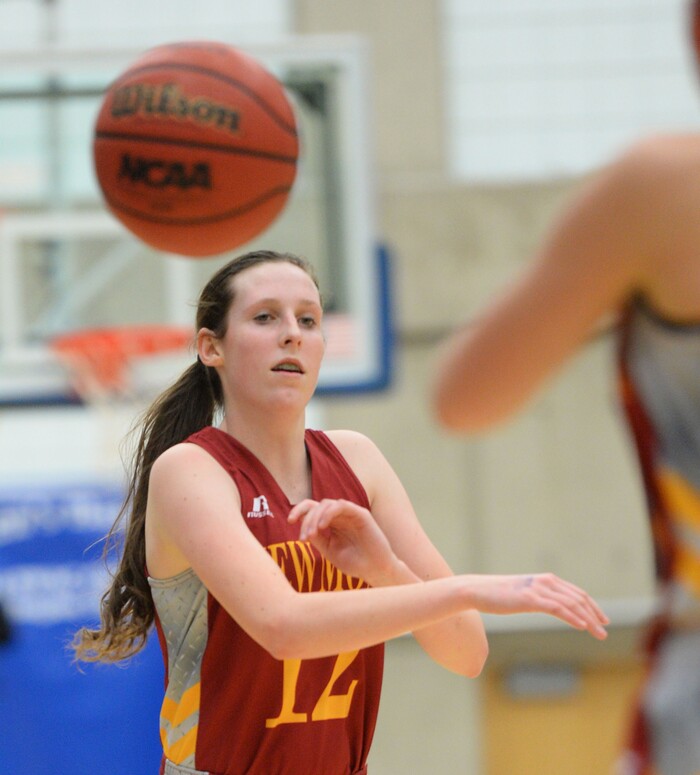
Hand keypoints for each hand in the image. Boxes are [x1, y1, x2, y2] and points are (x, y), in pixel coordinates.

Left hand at [287, 499, 396, 585]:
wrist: (376, 571)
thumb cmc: (354, 562)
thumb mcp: (330, 551)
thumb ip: (317, 538)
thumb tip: (303, 528)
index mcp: (331, 523)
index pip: (311, 509)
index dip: (299, 512)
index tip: (289, 521)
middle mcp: (339, 516)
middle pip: (316, 506)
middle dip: (305, 520)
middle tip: (304, 538)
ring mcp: (350, 513)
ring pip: (326, 504)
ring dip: (315, 517)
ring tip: (312, 534)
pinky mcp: (360, 514)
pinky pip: (341, 506)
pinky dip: (329, 513)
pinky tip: (323, 526)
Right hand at [463, 573, 608, 639]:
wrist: (478, 590)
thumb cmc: (498, 595)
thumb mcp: (524, 595)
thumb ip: (539, 597)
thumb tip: (550, 606)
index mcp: (546, 580)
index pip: (576, 593)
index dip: (592, 606)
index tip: (602, 620)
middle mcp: (545, 581)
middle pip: (578, 598)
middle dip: (594, 614)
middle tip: (605, 630)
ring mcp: (538, 589)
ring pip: (571, 604)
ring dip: (588, 619)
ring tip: (599, 632)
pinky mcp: (530, 599)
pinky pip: (557, 608)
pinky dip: (572, 617)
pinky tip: (582, 626)